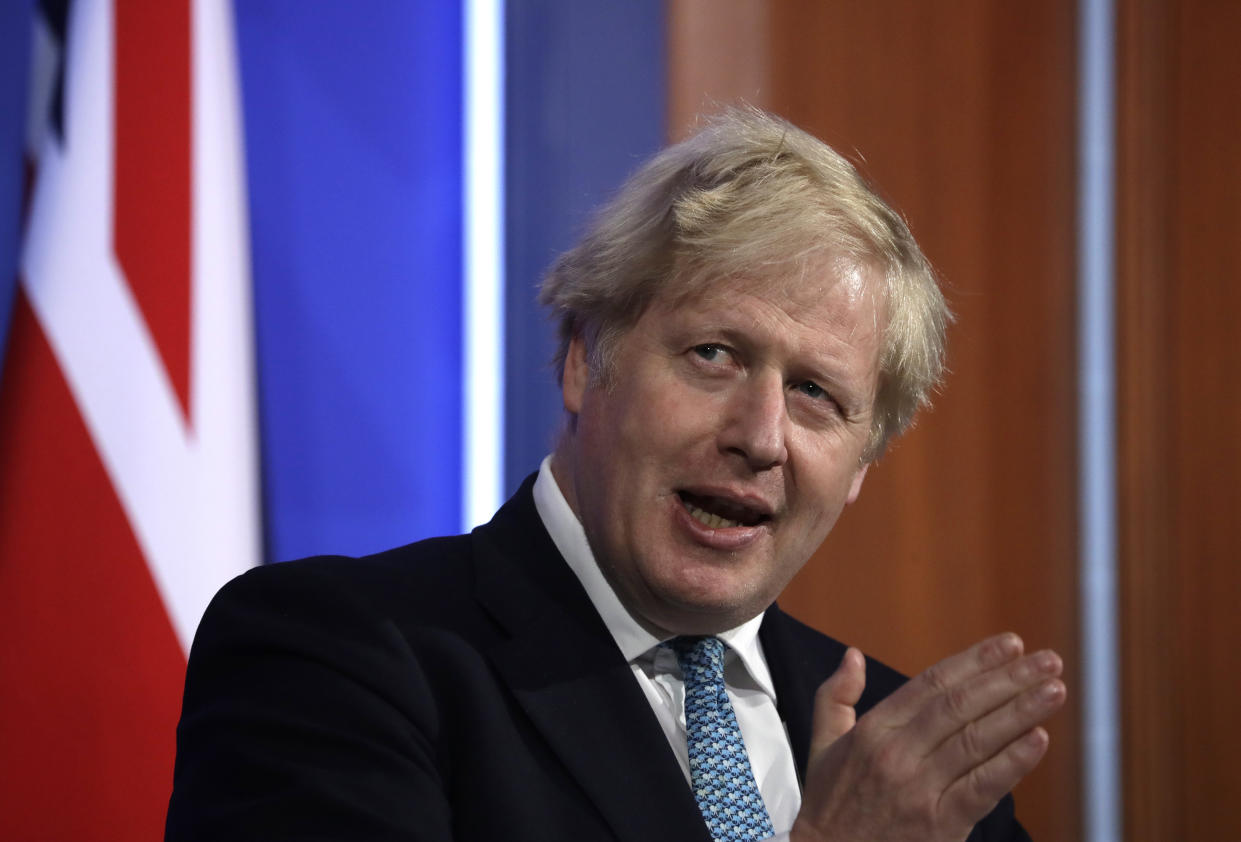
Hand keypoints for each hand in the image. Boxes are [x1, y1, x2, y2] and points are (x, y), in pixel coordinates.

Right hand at [790, 634, 1064, 841]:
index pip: (933, 683)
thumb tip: (854, 655)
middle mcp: (897, 753)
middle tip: (1047, 660)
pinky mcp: (940, 824)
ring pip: (977, 740)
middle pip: (961, 705)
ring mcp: (920, 789)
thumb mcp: (822, 744)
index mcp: (874, 729)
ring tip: (1053, 690)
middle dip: (1009, 678)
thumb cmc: (831, 804)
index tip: (1010, 644)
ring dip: (1021, 711)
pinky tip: (1039, 739)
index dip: (975, 661)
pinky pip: (983, 787)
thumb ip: (835, 696)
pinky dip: (1013, 762)